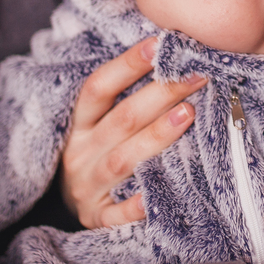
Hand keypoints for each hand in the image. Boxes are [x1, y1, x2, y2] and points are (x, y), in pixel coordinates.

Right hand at [60, 37, 206, 227]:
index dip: (126, 65)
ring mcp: (87, 188)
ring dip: (157, 135)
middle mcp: (80, 154)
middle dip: (161, 94)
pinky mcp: (96, 219)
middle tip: (196, 75)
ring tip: (189, 113)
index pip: (98, 88)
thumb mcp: (96, 125)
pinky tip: (160, 192)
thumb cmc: (95, 155)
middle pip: (122, 120)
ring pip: (124, 160)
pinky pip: (118, 214)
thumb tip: (166, 56)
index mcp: (77, 125)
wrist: (67, 208)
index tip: (158, 44)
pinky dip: (136, 204)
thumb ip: (123, 98)